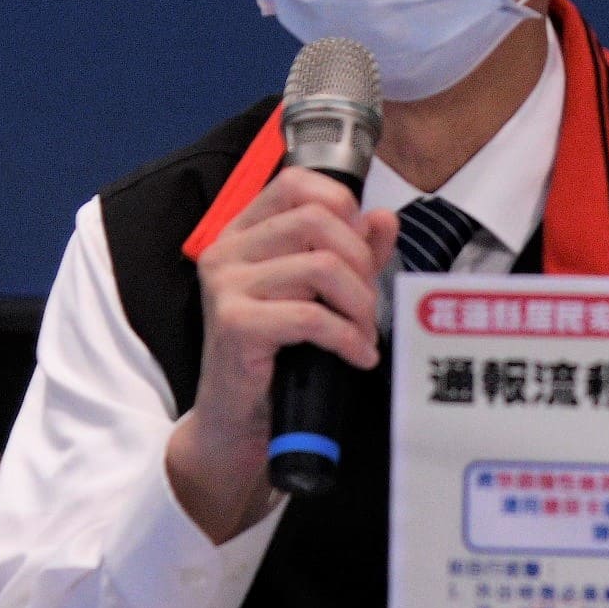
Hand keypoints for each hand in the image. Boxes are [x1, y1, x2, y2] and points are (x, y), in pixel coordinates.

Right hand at [163, 169, 396, 541]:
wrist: (235, 424)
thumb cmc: (275, 357)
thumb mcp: (317, 295)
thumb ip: (351, 253)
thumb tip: (384, 218)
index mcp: (242, 233)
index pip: (296, 184)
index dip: (341, 205)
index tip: (361, 246)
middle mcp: (226, 251)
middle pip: (316, 221)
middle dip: (360, 261)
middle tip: (367, 303)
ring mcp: (225, 286)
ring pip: (320, 266)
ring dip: (359, 303)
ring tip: (364, 332)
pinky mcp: (233, 324)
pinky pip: (311, 316)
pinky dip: (348, 337)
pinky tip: (358, 356)